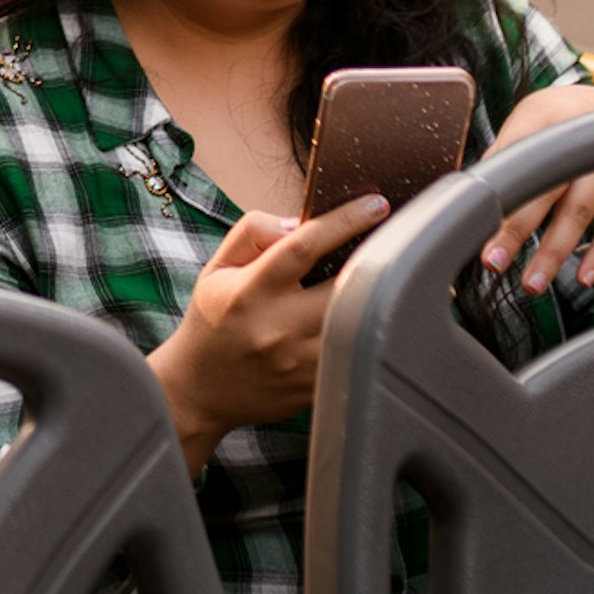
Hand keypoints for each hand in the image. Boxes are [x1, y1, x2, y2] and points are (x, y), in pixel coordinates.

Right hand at [148, 195, 393, 475]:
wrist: (199, 389)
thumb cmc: (212, 320)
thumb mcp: (218, 268)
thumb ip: (254, 234)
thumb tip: (301, 222)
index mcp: (250, 291)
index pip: (304, 246)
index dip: (345, 220)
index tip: (376, 204)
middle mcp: (276, 327)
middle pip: (344, 286)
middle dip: (375, 260)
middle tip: (394, 243)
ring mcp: (298, 363)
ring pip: (356, 323)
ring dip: (375, 298)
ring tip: (387, 279)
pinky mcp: (313, 388)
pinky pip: (353, 356)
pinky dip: (365, 334)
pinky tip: (367, 320)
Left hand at [479, 84, 593, 295]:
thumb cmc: (559, 122)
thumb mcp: (528, 122)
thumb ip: (502, 156)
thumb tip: (468, 194)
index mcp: (542, 120)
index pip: (513, 159)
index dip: (496, 192)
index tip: (476, 225)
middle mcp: (578, 142)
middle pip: (543, 190)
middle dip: (516, 229)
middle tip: (493, 261)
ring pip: (578, 214)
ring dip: (554, 253)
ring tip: (533, 283)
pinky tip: (584, 276)